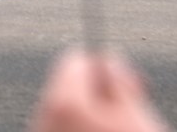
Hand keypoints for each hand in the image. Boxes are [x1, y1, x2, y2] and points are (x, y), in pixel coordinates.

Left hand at [30, 49, 167, 131]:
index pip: (75, 59)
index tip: (128, 85)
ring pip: (64, 114)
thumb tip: (109, 58)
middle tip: (129, 113)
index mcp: (63, 101)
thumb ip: (118, 78)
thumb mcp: (134, 114)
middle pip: (68, 88)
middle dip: (98, 96)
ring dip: (90, 118)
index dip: (105, 68)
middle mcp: (41, 117)